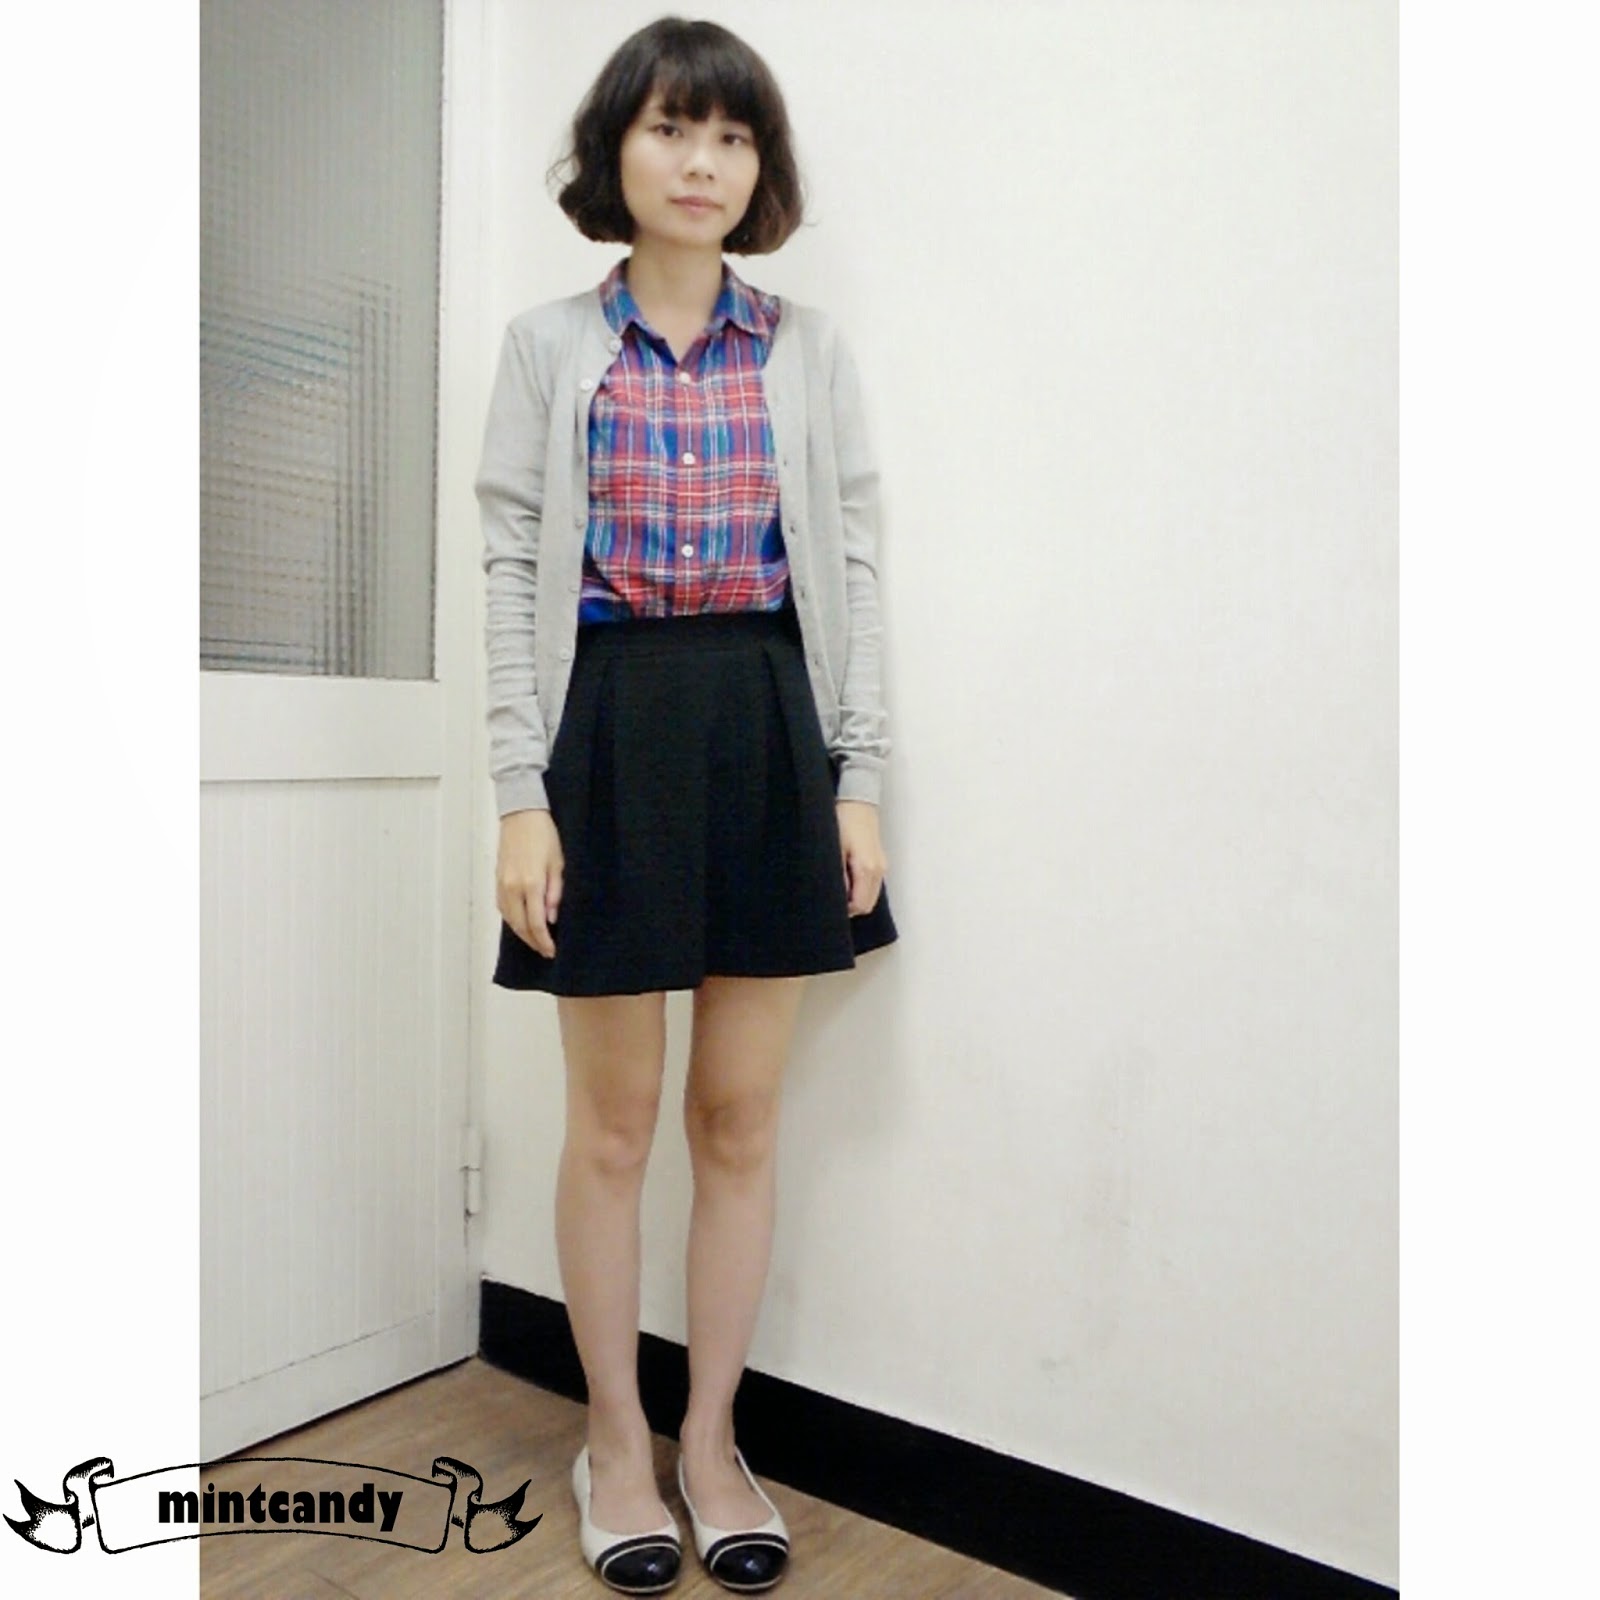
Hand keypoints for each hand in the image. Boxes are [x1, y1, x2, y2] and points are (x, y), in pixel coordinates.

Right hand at [497, 808, 563, 956]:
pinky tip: (522, 924)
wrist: (522, 815)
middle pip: (521, 926)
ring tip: (536, 941)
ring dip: (522, 934)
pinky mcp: (497, 880)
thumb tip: (551, 919)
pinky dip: (513, 920)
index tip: (552, 951)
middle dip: (533, 942)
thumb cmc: (545, 836)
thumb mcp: (558, 863)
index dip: (544, 942)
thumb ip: (554, 893)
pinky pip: (503, 909)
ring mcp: (502, 885)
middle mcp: (513, 888)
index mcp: (531, 884)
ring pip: (510, 920)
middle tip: (546, 951)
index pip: (536, 924)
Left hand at [835, 800, 887, 915]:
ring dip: (856, 897)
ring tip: (839, 885)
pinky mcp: (880, 862)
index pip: (859, 905)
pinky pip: (872, 885)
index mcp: (867, 868)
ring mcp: (881, 866)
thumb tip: (836, 896)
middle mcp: (878, 870)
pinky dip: (861, 888)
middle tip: (832, 897)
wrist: (857, 802)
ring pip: (870, 896)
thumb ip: (837, 876)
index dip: (844, 910)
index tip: (830, 904)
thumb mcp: (834, 849)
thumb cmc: (844, 821)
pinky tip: (848, 878)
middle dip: (850, 907)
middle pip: (867, 905)